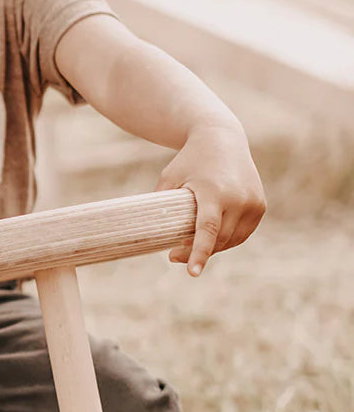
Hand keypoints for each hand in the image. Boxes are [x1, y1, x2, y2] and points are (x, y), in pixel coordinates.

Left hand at [156, 121, 265, 276]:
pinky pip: (243, 233)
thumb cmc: (189, 161)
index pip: (208, 229)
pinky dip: (228, 240)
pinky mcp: (260, 205)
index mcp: (213, 191)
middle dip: (197, 253)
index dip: (199, 252)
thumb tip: (151, 235)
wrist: (222, 139)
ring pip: (232, 240)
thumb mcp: (169, 178)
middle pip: (218, 239)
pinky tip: (213, 239)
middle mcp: (237, 197)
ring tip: (191, 247)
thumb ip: (163, 205)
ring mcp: (252, 202)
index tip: (192, 272)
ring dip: (214, 248)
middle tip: (174, 257)